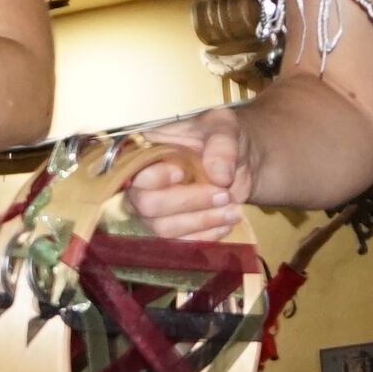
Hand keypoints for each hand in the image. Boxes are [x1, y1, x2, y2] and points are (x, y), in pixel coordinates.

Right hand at [120, 110, 257, 240]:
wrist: (240, 163)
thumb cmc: (222, 139)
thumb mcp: (225, 127)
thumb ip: (222, 144)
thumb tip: (219, 176)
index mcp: (145, 151)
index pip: (132, 171)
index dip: (154, 177)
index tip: (181, 172)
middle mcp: (142, 183)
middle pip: (146, 205)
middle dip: (187, 202)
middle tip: (223, 194)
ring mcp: (155, 211)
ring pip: (163, 229)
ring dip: (201, 222)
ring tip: (232, 209)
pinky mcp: (172, 230)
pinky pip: (180, 245)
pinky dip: (206, 236)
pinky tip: (226, 222)